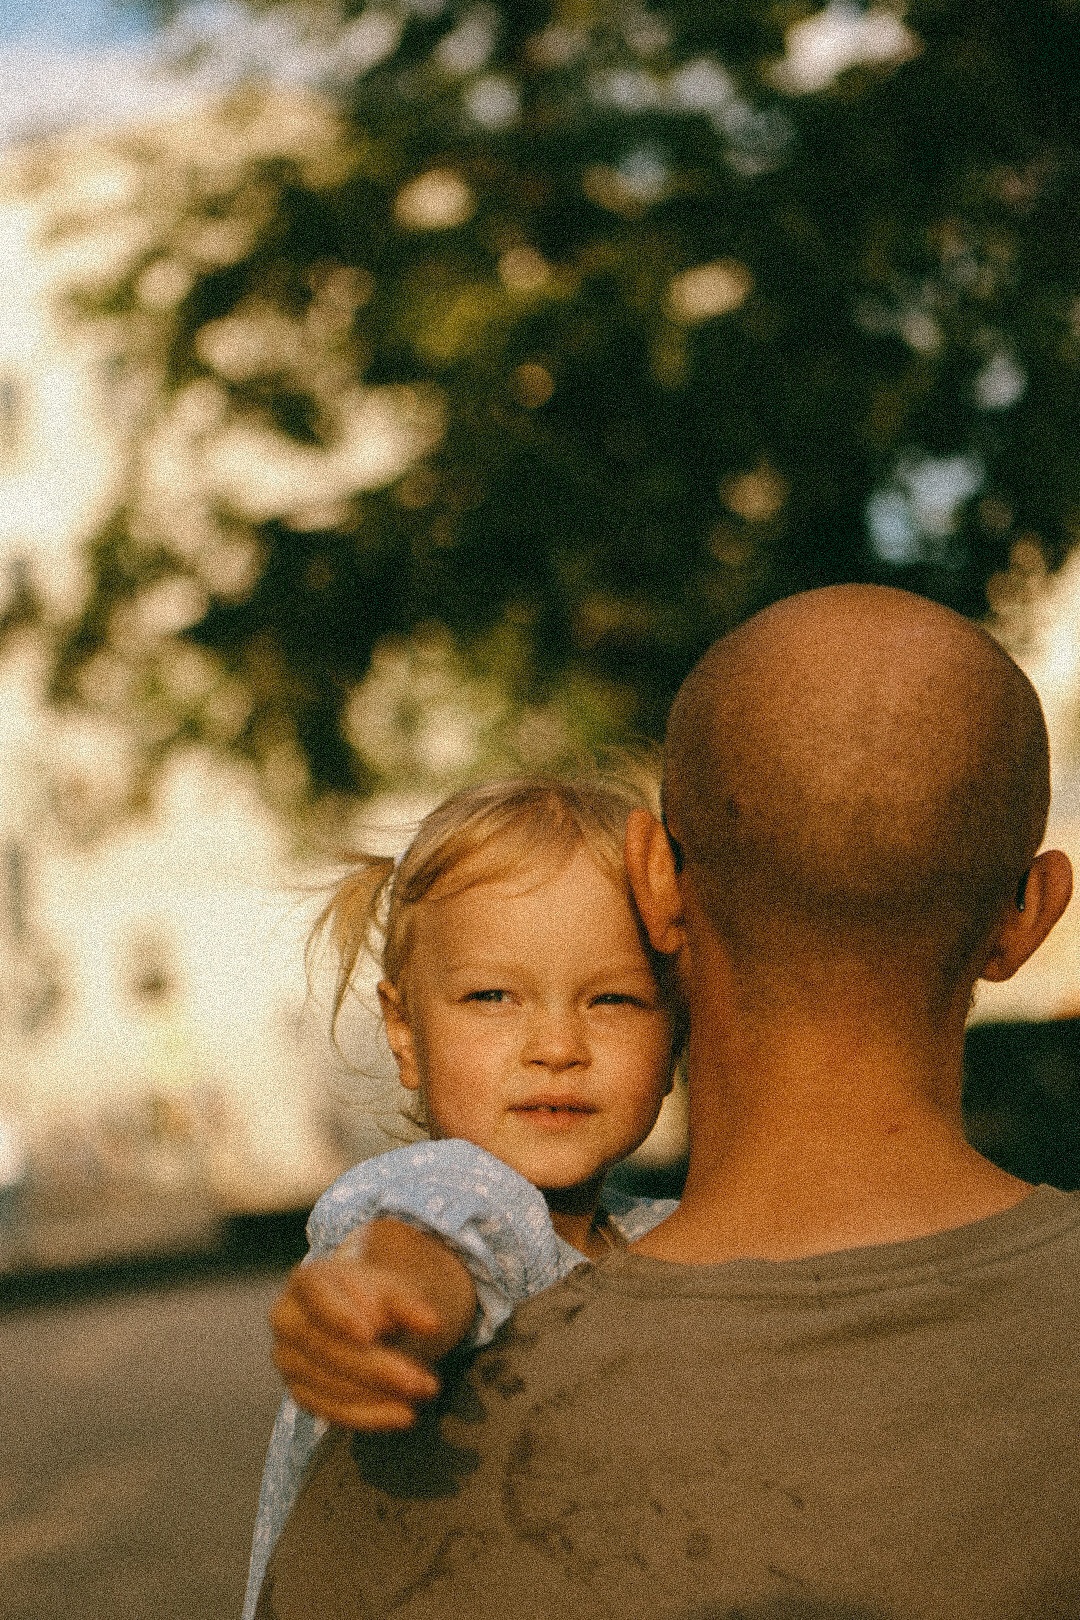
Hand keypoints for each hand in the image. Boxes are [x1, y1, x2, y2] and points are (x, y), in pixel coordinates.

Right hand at [270, 1220, 476, 1429]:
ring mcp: (288, 1360)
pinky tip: (402, 1415)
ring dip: (379, 1395)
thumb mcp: (396, 1289)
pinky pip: (331, 1411)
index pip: (319, 1298)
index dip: (341, 1317)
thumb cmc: (376, 1296)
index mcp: (307, 1280)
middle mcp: (287, 1320)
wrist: (362, 1315)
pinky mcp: (300, 1392)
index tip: (370, 1334)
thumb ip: (410, 1304)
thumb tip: (431, 1325)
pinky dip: (369, 1417)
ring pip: (331, 1384)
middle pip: (328, 1349)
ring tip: (423, 1392)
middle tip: (420, 1381)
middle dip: (377, 1369)